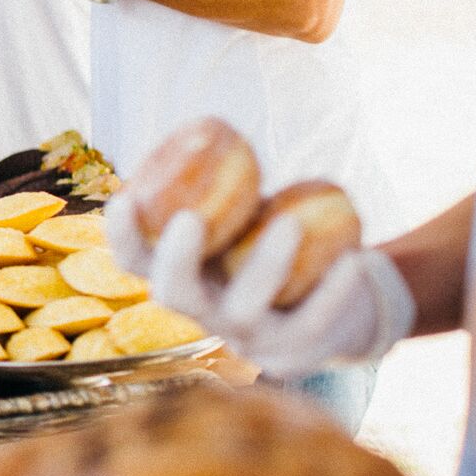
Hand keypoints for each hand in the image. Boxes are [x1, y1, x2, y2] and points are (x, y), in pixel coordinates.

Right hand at [105, 202, 415, 378]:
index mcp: (183, 278)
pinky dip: (333, 289)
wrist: (331, 320)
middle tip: (190, 218)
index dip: (121, 235)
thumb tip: (212, 127)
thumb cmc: (276, 251)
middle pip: (173, 293)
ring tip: (290, 223)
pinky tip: (354, 258)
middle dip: (177, 258)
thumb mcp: (246, 224)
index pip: (135, 262)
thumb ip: (225, 192)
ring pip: (244, 307)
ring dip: (264, 265)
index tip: (124, 198)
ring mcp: (246, 336)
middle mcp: (204, 312)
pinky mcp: (293, 348)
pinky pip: (312, 319)